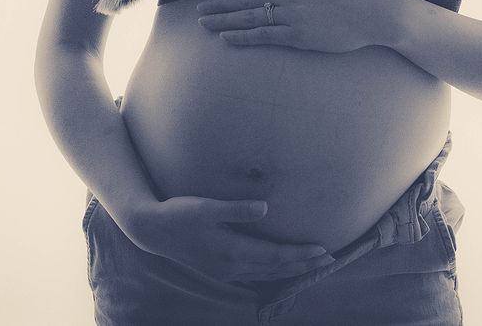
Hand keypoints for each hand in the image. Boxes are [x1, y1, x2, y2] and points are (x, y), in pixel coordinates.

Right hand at [126, 196, 333, 281]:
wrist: (152, 230)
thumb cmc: (180, 214)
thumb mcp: (207, 207)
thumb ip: (236, 209)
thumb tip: (266, 208)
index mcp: (233, 251)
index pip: (276, 255)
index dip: (301, 254)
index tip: (323, 250)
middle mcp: (232, 266)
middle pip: (276, 269)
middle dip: (303, 264)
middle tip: (329, 260)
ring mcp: (225, 271)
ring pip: (267, 274)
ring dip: (290, 270)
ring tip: (310, 265)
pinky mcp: (219, 270)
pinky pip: (255, 275)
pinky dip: (273, 273)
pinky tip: (277, 270)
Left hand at [196, 0, 390, 52]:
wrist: (378, 12)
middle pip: (246, 0)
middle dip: (219, 6)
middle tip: (198, 11)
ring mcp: (292, 15)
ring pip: (250, 18)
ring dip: (224, 21)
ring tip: (205, 24)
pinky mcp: (299, 35)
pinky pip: (264, 35)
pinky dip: (244, 36)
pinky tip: (227, 38)